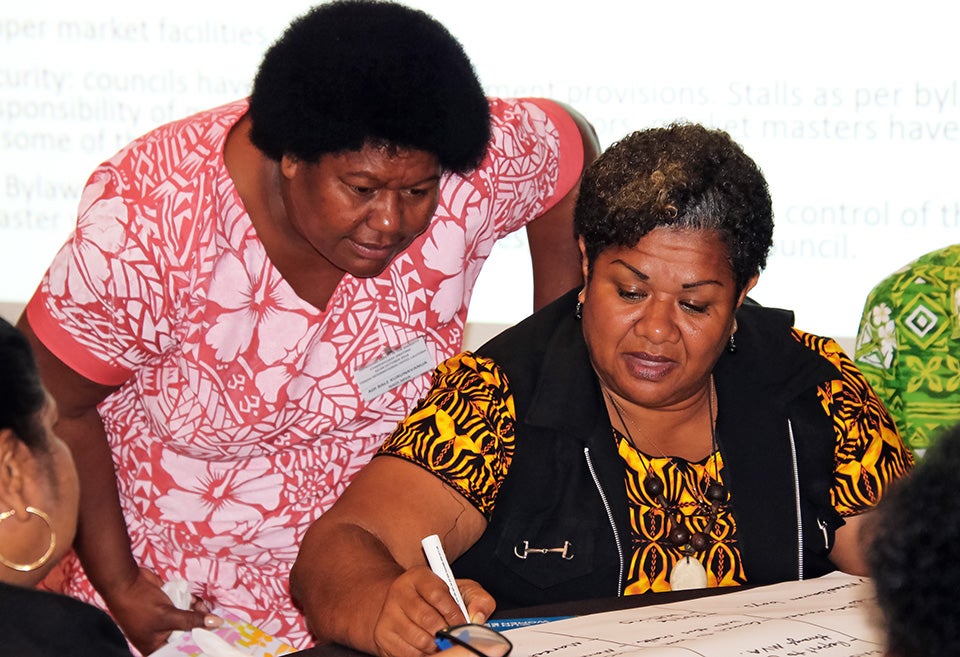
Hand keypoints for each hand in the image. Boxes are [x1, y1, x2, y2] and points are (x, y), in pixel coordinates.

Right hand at [102, 567, 221, 654]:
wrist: (126, 581)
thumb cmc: (139, 605)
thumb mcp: (167, 616)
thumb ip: (191, 621)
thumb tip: (217, 624)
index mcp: (155, 647)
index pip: (180, 651)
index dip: (197, 645)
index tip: (214, 639)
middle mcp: (161, 637)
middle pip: (187, 636)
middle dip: (200, 628)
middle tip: (214, 622)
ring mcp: (165, 621)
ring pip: (189, 621)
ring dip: (198, 614)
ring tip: (203, 607)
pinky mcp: (169, 607)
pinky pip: (185, 609)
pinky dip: (192, 605)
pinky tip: (196, 601)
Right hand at [372, 567, 495, 656]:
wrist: (406, 609)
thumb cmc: (439, 601)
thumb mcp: (461, 591)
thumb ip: (478, 599)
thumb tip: (478, 617)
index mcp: (419, 576)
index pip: (438, 594)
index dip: (455, 613)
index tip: (464, 624)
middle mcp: (399, 591)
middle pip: (428, 619)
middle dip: (446, 632)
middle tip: (455, 637)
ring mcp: (388, 613)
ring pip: (419, 639)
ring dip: (436, 646)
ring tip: (442, 642)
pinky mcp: (383, 634)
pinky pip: (408, 653)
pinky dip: (423, 654)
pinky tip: (429, 647)